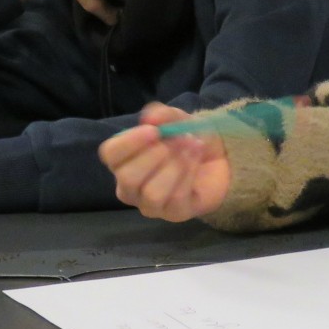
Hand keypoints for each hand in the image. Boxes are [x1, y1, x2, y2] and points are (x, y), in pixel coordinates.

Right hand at [101, 103, 231, 220]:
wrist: (217, 159)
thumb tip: (150, 118)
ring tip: (190, 147)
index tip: (153, 131)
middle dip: (154, 156)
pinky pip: (176, 198)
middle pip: (127, 178)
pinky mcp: (174, 214)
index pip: (110, 155)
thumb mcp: (176, 119)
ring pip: (152, 193)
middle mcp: (130, 187)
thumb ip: (162, 115)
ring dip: (175, 166)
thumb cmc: (185, 139)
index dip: (129, 143)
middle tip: (175, 140)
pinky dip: (188, 173)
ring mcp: (151, 205)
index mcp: (122, 161)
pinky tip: (196, 158)